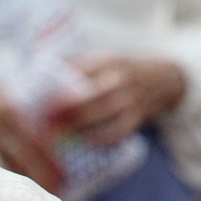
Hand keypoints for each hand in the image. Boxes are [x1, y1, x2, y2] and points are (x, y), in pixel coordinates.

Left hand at [51, 54, 185, 149]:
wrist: (163, 80)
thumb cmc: (121, 71)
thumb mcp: (104, 59)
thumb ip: (77, 65)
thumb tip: (38, 72)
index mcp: (107, 61)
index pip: (78, 71)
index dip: (58, 86)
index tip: (38, 99)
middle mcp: (119, 78)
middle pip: (87, 96)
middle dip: (63, 110)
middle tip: (45, 120)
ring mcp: (129, 99)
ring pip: (99, 115)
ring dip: (76, 125)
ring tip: (58, 132)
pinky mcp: (136, 118)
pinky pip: (115, 132)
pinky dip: (98, 138)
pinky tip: (83, 141)